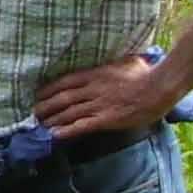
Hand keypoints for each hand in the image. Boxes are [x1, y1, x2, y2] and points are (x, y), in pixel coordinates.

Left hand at [36, 55, 175, 137]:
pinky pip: (82, 126)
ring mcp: (99, 105)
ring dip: (52, 120)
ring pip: (69, 113)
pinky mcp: (107, 119)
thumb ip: (112, 62)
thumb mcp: (124, 61)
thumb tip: (112, 57)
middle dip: (45, 106)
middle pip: (62, 98)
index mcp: (95, 74)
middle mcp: (92, 89)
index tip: (37, 95)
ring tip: (39, 125)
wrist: (160, 87)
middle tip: (32, 113)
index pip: (64, 82)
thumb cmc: (146, 74)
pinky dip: (67, 130)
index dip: (48, 90)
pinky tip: (55, 135)